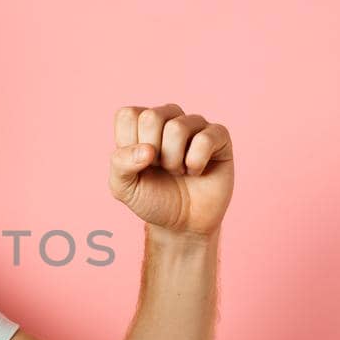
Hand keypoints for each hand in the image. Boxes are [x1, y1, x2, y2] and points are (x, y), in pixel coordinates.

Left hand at [109, 104, 233, 236]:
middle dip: (152, 153)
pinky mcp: (219, 136)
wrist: (183, 223)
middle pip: (152, 117)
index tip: (137, 163)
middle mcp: (168, 117)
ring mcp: (195, 124)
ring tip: (177, 171)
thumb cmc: (152, 199)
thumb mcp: (123, 187)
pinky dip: (195, 162)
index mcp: (141, 122)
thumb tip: (147, 149)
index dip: (128, 144)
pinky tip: (196, 171)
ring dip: (173, 160)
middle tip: (160, 167)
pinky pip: (205, 139)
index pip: (127, 115)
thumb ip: (120, 163)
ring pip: (177, 127)